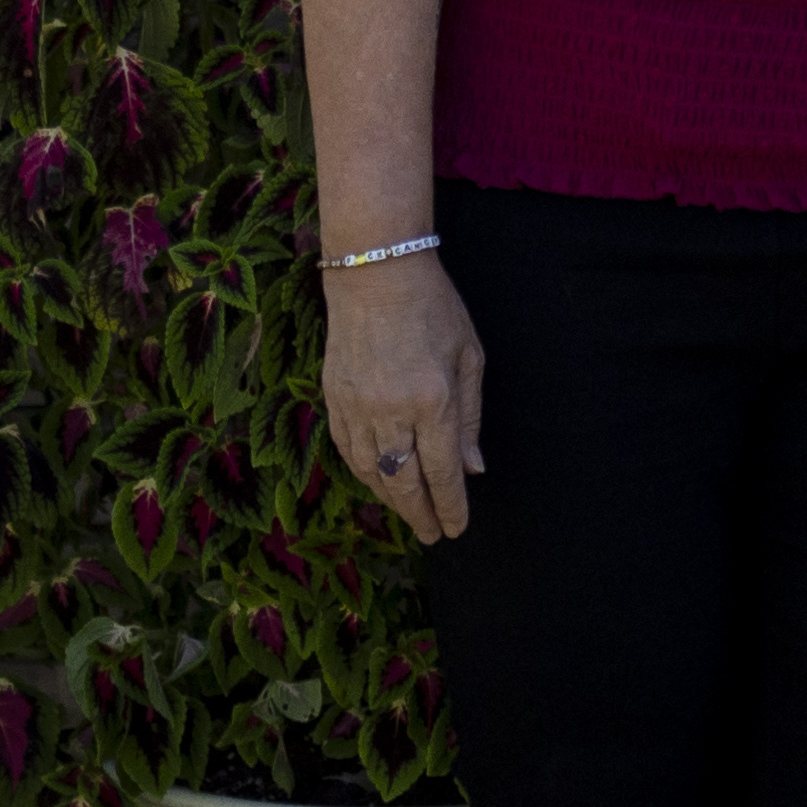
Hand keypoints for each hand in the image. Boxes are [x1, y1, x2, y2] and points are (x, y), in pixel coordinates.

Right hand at [322, 258, 488, 540]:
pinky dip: (364, 472)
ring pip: (372, 472)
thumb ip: (469, 418)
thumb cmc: (433, 307)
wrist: (374, 271)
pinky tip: (377, 480)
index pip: (442, 473)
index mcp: (432, 401)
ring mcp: (357, 406)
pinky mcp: (334, 398)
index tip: (455, 528)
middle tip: (431, 535)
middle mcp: (392, 411)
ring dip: (391, 499)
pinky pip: (348, 450)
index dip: (449, 507)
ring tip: (408, 511)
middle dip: (419, 515)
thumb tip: (472, 469)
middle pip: (404, 483)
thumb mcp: (469, 357)